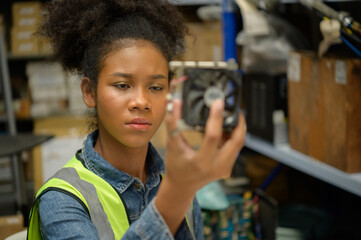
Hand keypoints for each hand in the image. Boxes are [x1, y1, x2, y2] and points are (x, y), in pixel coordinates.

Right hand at [155, 98, 245, 233]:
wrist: (182, 186)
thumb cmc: (176, 166)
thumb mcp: (172, 145)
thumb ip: (173, 122)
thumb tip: (176, 102)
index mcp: (201, 162)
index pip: (213, 136)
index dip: (216, 117)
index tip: (218, 102)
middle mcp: (217, 167)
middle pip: (237, 141)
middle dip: (238, 122)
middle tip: (234, 107)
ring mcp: (225, 169)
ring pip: (239, 144)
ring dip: (238, 128)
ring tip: (231, 114)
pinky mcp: (228, 168)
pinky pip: (236, 149)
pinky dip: (234, 136)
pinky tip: (227, 127)